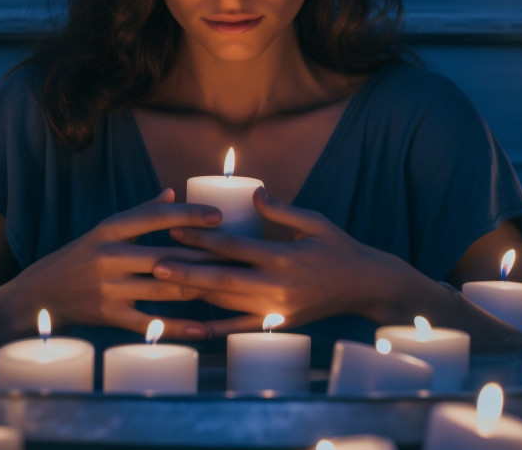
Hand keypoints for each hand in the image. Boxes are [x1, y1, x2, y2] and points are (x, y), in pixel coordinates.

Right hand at [0, 189, 223, 339]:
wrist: (38, 296)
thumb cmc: (78, 258)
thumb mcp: (102, 231)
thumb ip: (138, 213)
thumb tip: (172, 192)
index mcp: (109, 230)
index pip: (153, 216)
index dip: (187, 214)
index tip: (218, 216)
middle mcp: (109, 256)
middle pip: (166, 254)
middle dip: (205, 256)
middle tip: (238, 257)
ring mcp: (108, 288)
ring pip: (163, 287)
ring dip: (198, 288)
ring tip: (230, 287)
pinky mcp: (108, 316)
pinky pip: (148, 323)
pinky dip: (177, 327)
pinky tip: (202, 329)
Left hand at [154, 187, 415, 336]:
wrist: (366, 287)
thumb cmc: (340, 249)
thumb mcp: (315, 222)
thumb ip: (281, 210)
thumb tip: (252, 192)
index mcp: (283, 257)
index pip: (234, 247)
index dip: (202, 238)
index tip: (175, 229)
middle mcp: (277, 286)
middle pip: (222, 278)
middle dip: (186, 270)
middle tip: (154, 263)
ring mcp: (276, 308)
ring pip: (227, 303)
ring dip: (194, 294)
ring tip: (163, 288)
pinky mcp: (278, 324)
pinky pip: (241, 329)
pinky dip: (216, 330)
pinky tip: (192, 328)